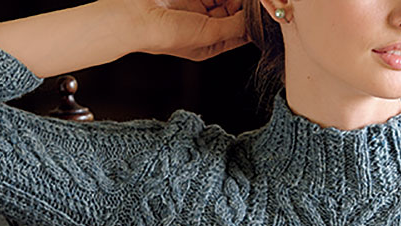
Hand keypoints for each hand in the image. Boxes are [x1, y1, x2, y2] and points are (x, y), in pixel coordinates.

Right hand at [121, 0, 247, 60]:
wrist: (137, 16)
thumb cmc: (168, 34)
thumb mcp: (208, 35)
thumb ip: (234, 27)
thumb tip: (254, 22)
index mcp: (210, 45)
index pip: (239, 33)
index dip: (252, 22)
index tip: (264, 11)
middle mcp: (205, 26)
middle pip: (233, 12)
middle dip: (244, 4)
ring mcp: (197, 7)